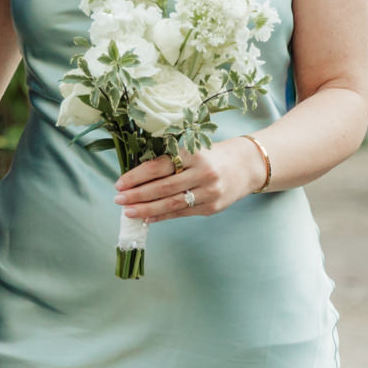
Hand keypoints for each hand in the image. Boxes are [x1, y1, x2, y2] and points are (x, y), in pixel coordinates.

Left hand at [115, 137, 268, 221]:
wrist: (248, 165)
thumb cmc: (213, 154)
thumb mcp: (194, 149)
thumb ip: (170, 160)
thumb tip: (137, 178)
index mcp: (194, 153)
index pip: (159, 166)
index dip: (137, 176)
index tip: (120, 183)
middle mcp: (202, 173)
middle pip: (163, 187)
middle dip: (137, 195)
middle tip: (118, 200)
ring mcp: (209, 192)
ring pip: (172, 204)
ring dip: (146, 209)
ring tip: (128, 212)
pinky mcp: (212, 208)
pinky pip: (182, 213)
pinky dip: (163, 216)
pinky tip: (147, 218)